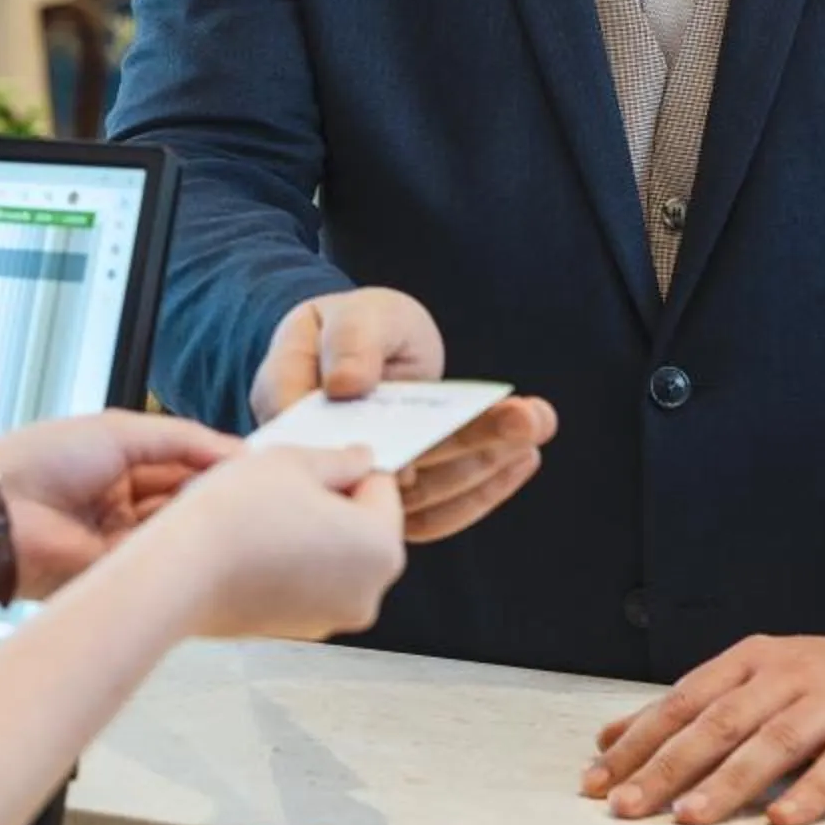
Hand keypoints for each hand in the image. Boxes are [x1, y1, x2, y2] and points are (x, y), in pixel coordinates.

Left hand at [0, 410, 237, 598]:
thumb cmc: (45, 458)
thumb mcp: (120, 431)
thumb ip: (182, 440)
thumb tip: (237, 451)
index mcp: (122, 461)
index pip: (185, 462)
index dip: (219, 464)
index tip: (261, 467)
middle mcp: (124, 501)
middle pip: (186, 499)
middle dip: (216, 496)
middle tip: (259, 495)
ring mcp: (121, 540)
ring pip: (177, 533)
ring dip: (201, 524)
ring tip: (238, 515)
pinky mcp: (117, 574)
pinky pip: (158, 564)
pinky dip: (180, 555)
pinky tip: (208, 545)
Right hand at [153, 444, 407, 641]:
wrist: (179, 572)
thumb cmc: (235, 515)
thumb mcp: (293, 461)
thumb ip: (339, 459)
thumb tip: (361, 458)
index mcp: (382, 548)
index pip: (382, 487)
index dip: (347, 466)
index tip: (313, 462)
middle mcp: (369, 592)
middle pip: (362, 527)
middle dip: (331, 503)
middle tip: (283, 487)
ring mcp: (332, 618)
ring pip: (333, 557)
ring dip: (309, 533)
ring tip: (263, 517)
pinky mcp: (297, 631)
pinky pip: (307, 584)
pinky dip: (289, 564)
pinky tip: (254, 547)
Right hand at [252, 288, 558, 541]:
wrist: (367, 347)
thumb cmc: (354, 324)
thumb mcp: (354, 313)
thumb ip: (351, 340)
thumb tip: (346, 386)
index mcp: (285, 402)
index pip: (314, 439)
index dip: (373, 447)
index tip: (423, 449)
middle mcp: (318, 457)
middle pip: (384, 469)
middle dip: (465, 444)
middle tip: (527, 417)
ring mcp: (360, 485)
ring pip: (419, 497)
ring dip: (486, 461)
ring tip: (538, 420)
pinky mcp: (397, 500)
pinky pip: (437, 512)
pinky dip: (486, 489)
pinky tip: (527, 457)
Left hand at [584, 632, 824, 824]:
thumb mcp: (758, 683)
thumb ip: (690, 709)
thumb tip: (611, 737)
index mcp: (750, 661)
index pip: (682, 703)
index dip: (638, 743)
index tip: (597, 781)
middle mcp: (787, 675)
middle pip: (718, 723)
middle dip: (666, 767)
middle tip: (627, 806)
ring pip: (774, 742)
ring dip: (729, 782)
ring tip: (690, 817)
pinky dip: (811, 792)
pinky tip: (783, 820)